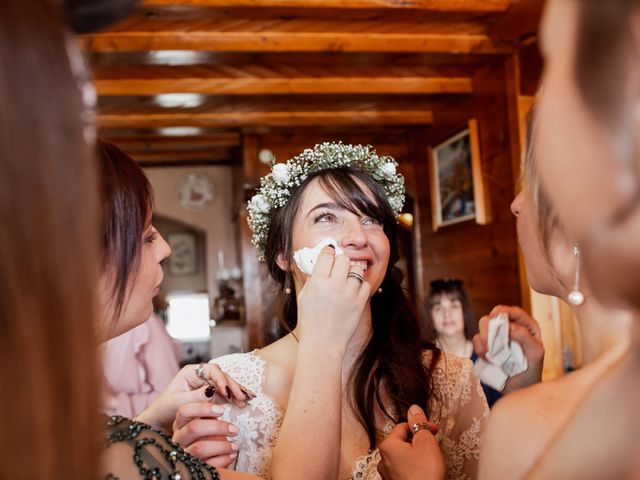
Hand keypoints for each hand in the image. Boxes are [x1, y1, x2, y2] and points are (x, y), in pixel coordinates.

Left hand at [136, 362, 251, 432]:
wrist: (160, 421)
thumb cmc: (165, 409)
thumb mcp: (178, 403)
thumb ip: (195, 396)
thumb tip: (212, 390)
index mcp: (191, 372)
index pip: (211, 370)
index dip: (221, 379)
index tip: (227, 391)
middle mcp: (201, 376)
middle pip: (222, 376)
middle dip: (233, 386)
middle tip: (243, 397)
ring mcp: (207, 385)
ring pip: (226, 384)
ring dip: (237, 392)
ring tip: (248, 400)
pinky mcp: (211, 395)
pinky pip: (226, 394)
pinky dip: (234, 398)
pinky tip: (244, 402)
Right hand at [172, 402, 239, 467]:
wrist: (200, 455)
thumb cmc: (204, 433)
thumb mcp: (205, 419)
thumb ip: (212, 411)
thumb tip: (225, 393)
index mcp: (180, 422)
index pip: (185, 410)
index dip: (203, 408)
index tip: (221, 410)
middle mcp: (179, 437)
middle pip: (194, 428)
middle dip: (218, 427)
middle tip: (234, 429)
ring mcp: (184, 453)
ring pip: (199, 448)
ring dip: (222, 445)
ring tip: (236, 444)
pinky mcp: (193, 467)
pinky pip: (207, 464)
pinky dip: (222, 459)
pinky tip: (232, 455)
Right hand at [295, 246, 370, 350]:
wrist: (323, 344)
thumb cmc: (310, 321)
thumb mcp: (303, 296)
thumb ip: (312, 278)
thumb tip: (318, 263)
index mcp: (318, 281)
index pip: (327, 254)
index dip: (328, 252)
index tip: (328, 254)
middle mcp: (335, 285)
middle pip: (344, 258)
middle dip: (340, 261)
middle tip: (337, 268)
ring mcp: (349, 294)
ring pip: (356, 269)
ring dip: (351, 272)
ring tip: (346, 280)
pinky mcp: (360, 303)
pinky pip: (365, 284)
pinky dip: (360, 286)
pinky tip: (352, 292)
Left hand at [378, 404, 444, 479]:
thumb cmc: (425, 475)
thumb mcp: (425, 443)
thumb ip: (419, 423)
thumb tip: (414, 408)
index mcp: (388, 445)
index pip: (404, 426)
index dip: (421, 426)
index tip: (434, 430)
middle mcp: (383, 459)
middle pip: (403, 441)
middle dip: (419, 442)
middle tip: (433, 447)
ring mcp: (388, 474)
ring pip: (404, 457)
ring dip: (417, 455)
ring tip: (430, 462)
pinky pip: (404, 470)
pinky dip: (414, 468)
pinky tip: (424, 473)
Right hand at [472, 305, 544, 391]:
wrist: (519, 388)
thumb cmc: (531, 370)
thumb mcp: (535, 354)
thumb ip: (525, 338)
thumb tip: (509, 327)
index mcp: (526, 326)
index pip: (514, 312)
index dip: (503, 311)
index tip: (494, 316)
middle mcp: (510, 328)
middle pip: (493, 317)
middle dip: (489, 328)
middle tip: (490, 342)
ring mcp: (497, 337)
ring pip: (482, 326)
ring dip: (484, 340)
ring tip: (491, 355)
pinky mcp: (486, 346)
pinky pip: (476, 340)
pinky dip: (480, 350)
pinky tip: (489, 360)